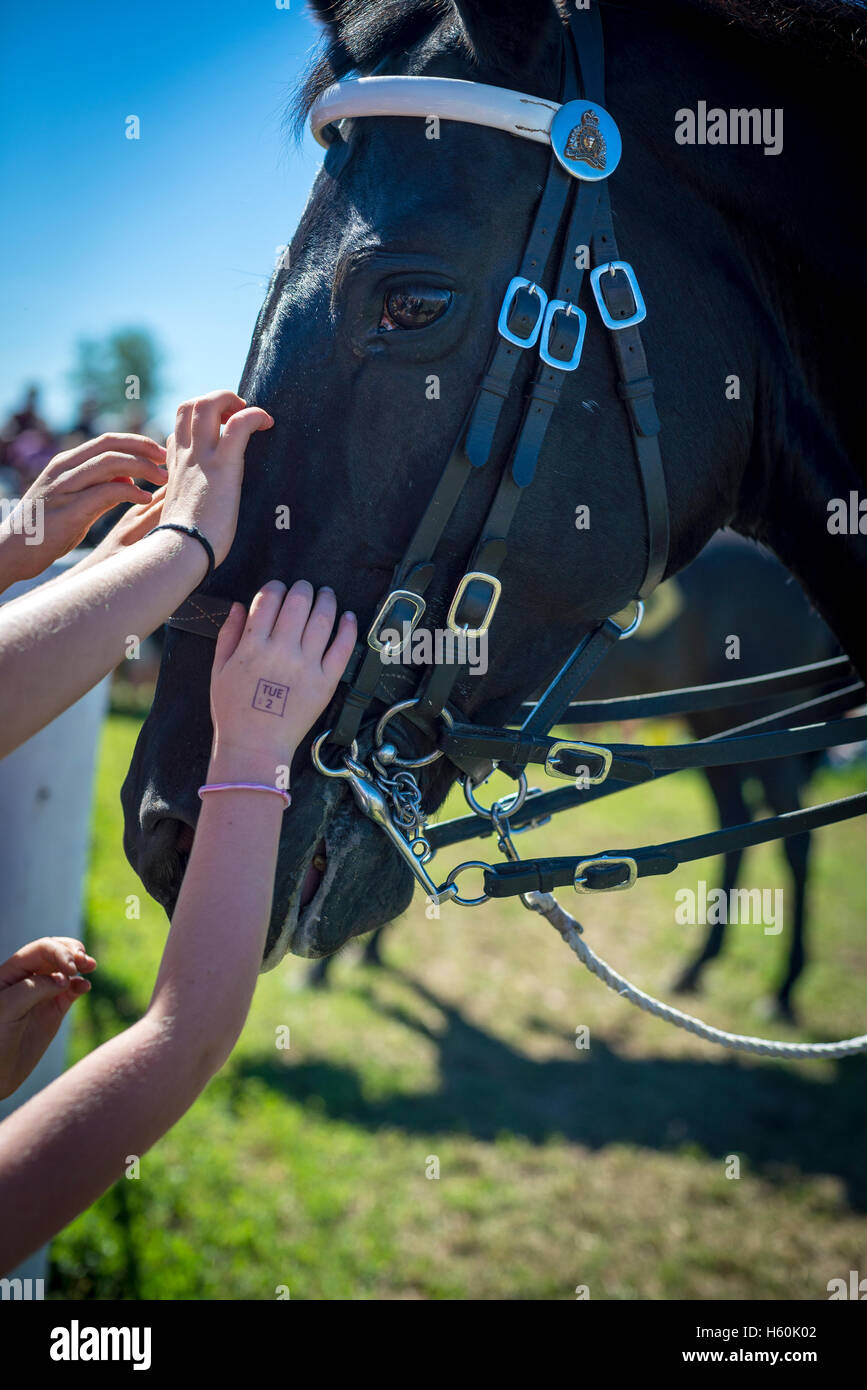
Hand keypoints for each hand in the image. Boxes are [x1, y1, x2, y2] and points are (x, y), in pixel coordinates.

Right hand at [0, 433, 167, 585]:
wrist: (12, 551)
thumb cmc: (46, 529)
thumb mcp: (74, 500)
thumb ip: (100, 486)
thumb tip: (129, 478)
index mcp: (66, 464)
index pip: (107, 440)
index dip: (137, 442)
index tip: (160, 452)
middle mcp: (65, 470)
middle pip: (111, 445)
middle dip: (144, 450)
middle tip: (168, 463)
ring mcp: (65, 488)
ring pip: (110, 463)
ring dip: (142, 469)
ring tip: (163, 481)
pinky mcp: (70, 510)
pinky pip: (106, 492)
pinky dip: (130, 491)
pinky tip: (144, 499)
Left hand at [0, 937, 96, 1099]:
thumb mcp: (7, 1008)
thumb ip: (34, 988)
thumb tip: (65, 979)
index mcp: (9, 973)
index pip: (40, 949)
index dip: (59, 952)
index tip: (71, 970)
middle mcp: (26, 979)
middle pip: (54, 952)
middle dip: (71, 952)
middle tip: (85, 963)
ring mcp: (41, 994)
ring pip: (65, 969)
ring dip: (80, 964)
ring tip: (90, 967)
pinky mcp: (53, 1011)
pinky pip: (71, 991)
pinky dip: (81, 985)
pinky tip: (85, 988)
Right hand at [159, 390, 272, 566]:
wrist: (181, 551)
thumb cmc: (184, 545)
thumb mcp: (180, 517)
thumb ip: (188, 506)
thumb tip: (197, 517)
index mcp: (175, 469)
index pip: (178, 433)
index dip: (197, 428)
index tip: (218, 435)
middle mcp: (185, 457)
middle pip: (189, 407)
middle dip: (214, 401)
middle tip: (236, 415)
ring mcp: (201, 457)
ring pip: (206, 404)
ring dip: (230, 399)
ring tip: (250, 412)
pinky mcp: (223, 465)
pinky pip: (239, 424)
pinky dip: (255, 414)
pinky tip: (267, 422)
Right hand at [207, 580, 356, 785]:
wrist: (255, 747)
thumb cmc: (233, 711)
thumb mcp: (219, 670)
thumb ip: (228, 634)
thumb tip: (237, 605)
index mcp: (252, 646)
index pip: (268, 600)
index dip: (275, 587)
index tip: (278, 588)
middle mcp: (281, 652)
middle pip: (298, 603)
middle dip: (302, 588)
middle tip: (305, 587)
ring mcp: (306, 666)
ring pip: (323, 619)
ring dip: (326, 600)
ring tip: (326, 594)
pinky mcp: (325, 682)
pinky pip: (342, 648)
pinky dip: (348, 628)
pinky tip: (348, 617)